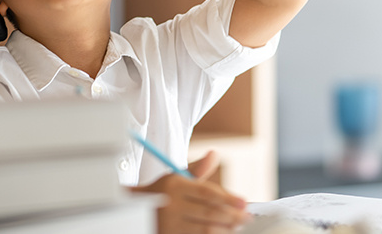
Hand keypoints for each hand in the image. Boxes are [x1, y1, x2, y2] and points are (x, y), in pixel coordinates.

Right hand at [133, 151, 248, 233]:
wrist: (135, 211)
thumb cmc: (162, 193)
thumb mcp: (176, 178)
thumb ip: (198, 170)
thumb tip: (214, 154)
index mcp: (174, 185)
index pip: (207, 192)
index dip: (228, 198)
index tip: (244, 203)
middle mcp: (171, 205)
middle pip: (209, 212)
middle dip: (232, 216)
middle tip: (246, 217)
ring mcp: (169, 224)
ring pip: (205, 229)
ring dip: (224, 229)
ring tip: (236, 227)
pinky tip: (221, 233)